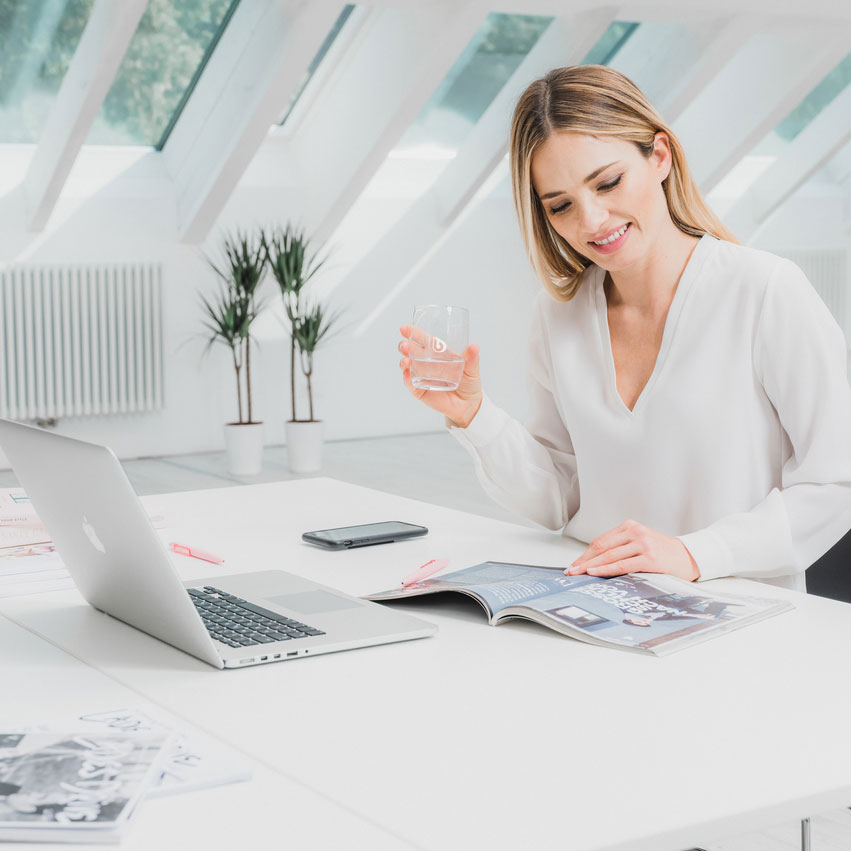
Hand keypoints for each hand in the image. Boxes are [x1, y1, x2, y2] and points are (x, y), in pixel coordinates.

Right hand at [398, 325, 482, 427]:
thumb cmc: (469, 383)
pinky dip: (407, 378)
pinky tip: (407, 374)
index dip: (413, 333)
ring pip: (408, 366)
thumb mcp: (472, 370)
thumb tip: (474, 347)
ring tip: (406, 360)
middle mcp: (427, 363)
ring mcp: (422, 376)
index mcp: (438, 354)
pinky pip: (410, 384)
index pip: (424, 340)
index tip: (405, 328)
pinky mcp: (420, 390)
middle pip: (412, 352)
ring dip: (404, 362)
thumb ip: (472, 359)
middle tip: (404, 345)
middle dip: (405, 347)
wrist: (468, 405)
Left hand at [565, 520, 699, 581]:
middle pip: (601, 547)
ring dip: (590, 566)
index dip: (585, 554)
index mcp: (630, 526)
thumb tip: (594, 561)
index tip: (574, 564)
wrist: (690, 557)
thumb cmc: (662, 553)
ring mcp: (642, 544)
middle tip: (570, 571)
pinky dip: (605, 569)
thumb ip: (621, 547)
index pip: (601, 541)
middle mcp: (635, 532)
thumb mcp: (640, 543)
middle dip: (583, 560)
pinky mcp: (649, 558)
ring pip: (609, 555)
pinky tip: (594, 573)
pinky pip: (622, 565)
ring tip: (578, 574)